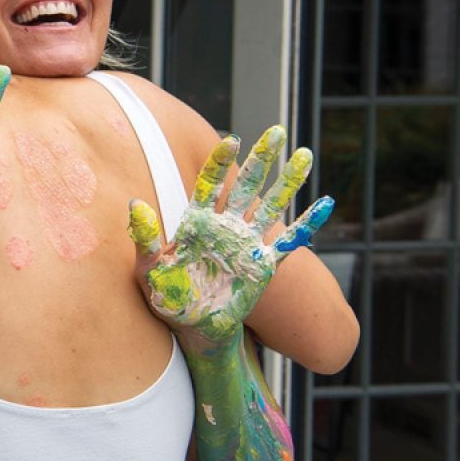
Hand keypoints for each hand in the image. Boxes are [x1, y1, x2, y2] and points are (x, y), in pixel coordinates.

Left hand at [129, 127, 333, 348]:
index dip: (220, 162)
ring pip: (271, 205)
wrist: (192, 329)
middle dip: (261, 158)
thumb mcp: (148, 270)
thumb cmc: (165, 297)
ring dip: (288, 181)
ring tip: (305, 153)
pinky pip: (289, 241)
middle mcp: (224, 227)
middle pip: (245, 185)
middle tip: (275, 131)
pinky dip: (307, 224)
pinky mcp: (263, 266)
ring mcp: (246, 244)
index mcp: (196, 222)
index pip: (209, 184)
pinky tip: (325, 203)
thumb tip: (134, 204)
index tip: (232, 139)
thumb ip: (143, 238)